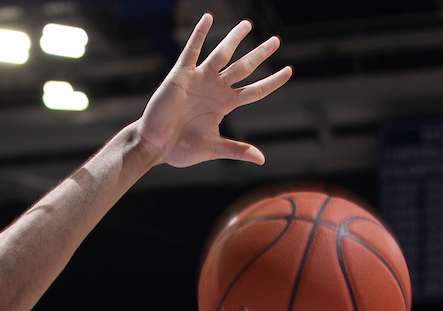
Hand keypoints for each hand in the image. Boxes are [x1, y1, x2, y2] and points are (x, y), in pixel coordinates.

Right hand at [137, 14, 290, 167]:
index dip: (272, 81)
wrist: (154, 146)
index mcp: (224, 105)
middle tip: (276, 41)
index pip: (254, 91)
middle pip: (243, 67)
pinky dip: (199, 34)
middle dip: (260, 54)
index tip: (289, 71)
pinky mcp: (181, 75)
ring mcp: (199, 79)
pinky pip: (192, 50)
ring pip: (222, 54)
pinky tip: (208, 18)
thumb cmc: (180, 149)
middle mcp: (215, 89)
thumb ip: (237, 150)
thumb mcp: (212, 148)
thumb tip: (262, 160)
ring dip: (234, 39)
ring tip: (248, 25)